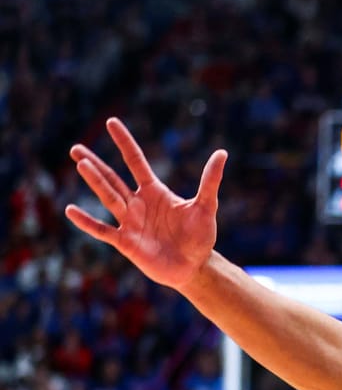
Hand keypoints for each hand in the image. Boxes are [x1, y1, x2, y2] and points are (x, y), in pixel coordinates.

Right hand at [66, 118, 224, 290]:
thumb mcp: (205, 206)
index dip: (125, 143)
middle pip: (113, 179)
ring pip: (108, 198)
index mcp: (155, 191)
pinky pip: (102, 230)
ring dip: (95, 182)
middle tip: (76, 148)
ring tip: (81, 164)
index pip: (136, 162)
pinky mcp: (125, 242)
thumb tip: (222, 153)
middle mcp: (138, 203)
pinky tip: (70, 210)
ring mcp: (130, 222)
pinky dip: (87, 222)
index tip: (112, 123)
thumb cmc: (200, 237)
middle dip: (95, 163)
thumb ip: (210, 181)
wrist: (194, 267)